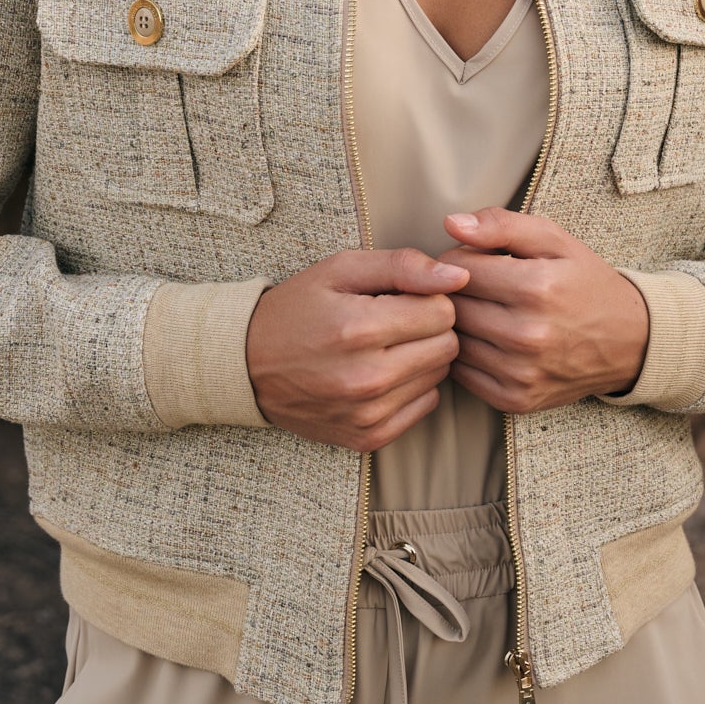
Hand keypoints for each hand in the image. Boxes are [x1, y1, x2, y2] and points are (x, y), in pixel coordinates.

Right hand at [246, 248, 469, 451]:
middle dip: (429, 327)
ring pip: (439, 376)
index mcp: (358, 328)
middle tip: (394, 320)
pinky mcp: (368, 437)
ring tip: (384, 346)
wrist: (247, 366)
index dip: (427, 298)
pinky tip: (381, 374)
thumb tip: (457, 277)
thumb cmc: (297, 309)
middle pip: (447, 346)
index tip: (400, 297)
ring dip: (421, 357)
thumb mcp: (340, 270)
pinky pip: (424, 407)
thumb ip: (402, 266)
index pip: (442, 311)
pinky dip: (411, 388)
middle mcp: (365, 377)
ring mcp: (367, 413)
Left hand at [436, 207, 648, 411]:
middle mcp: (527, 334)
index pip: (458, 269)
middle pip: (452, 306)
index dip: (459, 259)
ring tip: (481, 311)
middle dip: (454, 291)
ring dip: (458, 324)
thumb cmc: (586, 283)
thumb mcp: (554, 240)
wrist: (630, 341)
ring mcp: (521, 372)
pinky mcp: (515, 399)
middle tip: (475, 286)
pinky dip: (466, 355)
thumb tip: (452, 224)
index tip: (475, 260)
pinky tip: (487, 340)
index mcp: (537, 288)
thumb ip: (501, 225)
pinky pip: (462, 373)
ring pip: (453, 340)